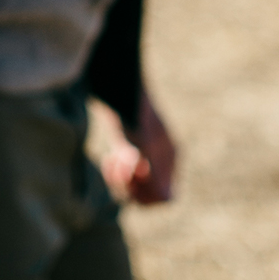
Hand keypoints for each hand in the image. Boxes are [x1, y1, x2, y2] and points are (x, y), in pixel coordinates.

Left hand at [94, 91, 175, 205]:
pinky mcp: (137, 149)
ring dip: (122, 182)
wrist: (115, 81)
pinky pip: (131, 176)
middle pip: (150, 195)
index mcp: (170, 156)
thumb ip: (150, 168)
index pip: (166, 197)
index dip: (145, 196)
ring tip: (110, 161)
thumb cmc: (125, 109)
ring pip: (138, 187)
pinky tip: (109, 158)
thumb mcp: (135, 138)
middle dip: (130, 188)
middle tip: (114, 168)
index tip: (129, 179)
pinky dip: (119, 174)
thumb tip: (166, 198)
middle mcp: (164, 158)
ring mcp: (151, 153)